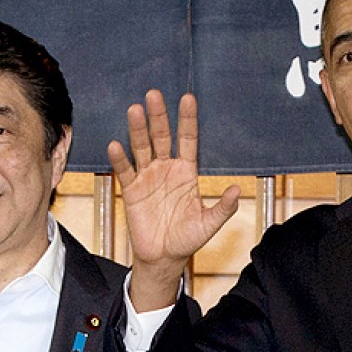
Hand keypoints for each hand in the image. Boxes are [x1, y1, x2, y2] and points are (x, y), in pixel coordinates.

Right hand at [108, 90, 239, 310]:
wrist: (164, 257)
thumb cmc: (187, 239)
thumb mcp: (208, 224)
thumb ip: (222, 207)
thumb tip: (235, 190)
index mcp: (187, 172)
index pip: (187, 140)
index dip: (187, 120)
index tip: (187, 99)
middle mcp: (166, 169)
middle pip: (162, 137)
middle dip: (159, 116)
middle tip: (154, 94)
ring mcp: (148, 177)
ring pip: (142, 147)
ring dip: (138, 130)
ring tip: (135, 110)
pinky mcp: (132, 190)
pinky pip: (125, 171)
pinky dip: (120, 158)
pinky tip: (116, 144)